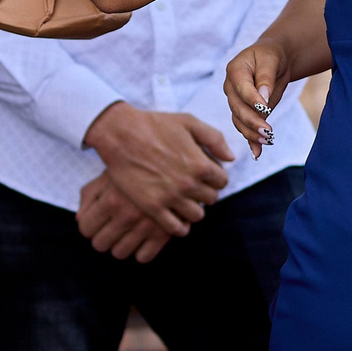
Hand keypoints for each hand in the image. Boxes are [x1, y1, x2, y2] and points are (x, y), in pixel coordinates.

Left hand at [76, 171, 170, 262]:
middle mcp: (127, 215)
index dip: (89, 224)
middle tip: (112, 225)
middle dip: (103, 235)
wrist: (179, 161)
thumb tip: (80, 219)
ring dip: (121, 244)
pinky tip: (145, 236)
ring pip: (120, 253)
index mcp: (111, 200)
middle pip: (100, 244)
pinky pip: (144, 257)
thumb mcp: (111, 172)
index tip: (97, 219)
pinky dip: (142, 251)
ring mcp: (146, 226)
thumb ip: (90, 193)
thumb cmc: (140, 165)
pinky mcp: (165, 232)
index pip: (85, 228)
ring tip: (129, 230)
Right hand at [83, 101, 230, 237]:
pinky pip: (175, 228)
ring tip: (185, 201)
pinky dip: (180, 226)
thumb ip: (215, 139)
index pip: (222, 181)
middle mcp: (189, 184)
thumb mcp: (190, 123)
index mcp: (201, 164)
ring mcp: (170, 197)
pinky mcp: (152, 207)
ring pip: (196, 215)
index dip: (215, 177)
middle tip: (194, 187)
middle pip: (211, 199)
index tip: (206, 175)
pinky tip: (175, 216)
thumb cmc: (156, 125)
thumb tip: (230, 158)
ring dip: (194, 209)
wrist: (121, 135)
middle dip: (206, 192)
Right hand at [226, 41, 287, 153]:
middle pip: (238, 108)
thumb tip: (263, 97)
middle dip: (253, 121)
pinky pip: (244, 127)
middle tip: (268, 132)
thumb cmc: (271, 56)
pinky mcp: (242, 112)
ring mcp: (234, 101)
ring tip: (268, 140)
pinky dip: (251, 141)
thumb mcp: (271, 60)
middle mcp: (230, 88)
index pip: (242, 88)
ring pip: (240, 121)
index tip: (266, 108)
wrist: (273, 60)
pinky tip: (257, 153)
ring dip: (252, 133)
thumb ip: (266, 78)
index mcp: (235, 70)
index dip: (253, 99)